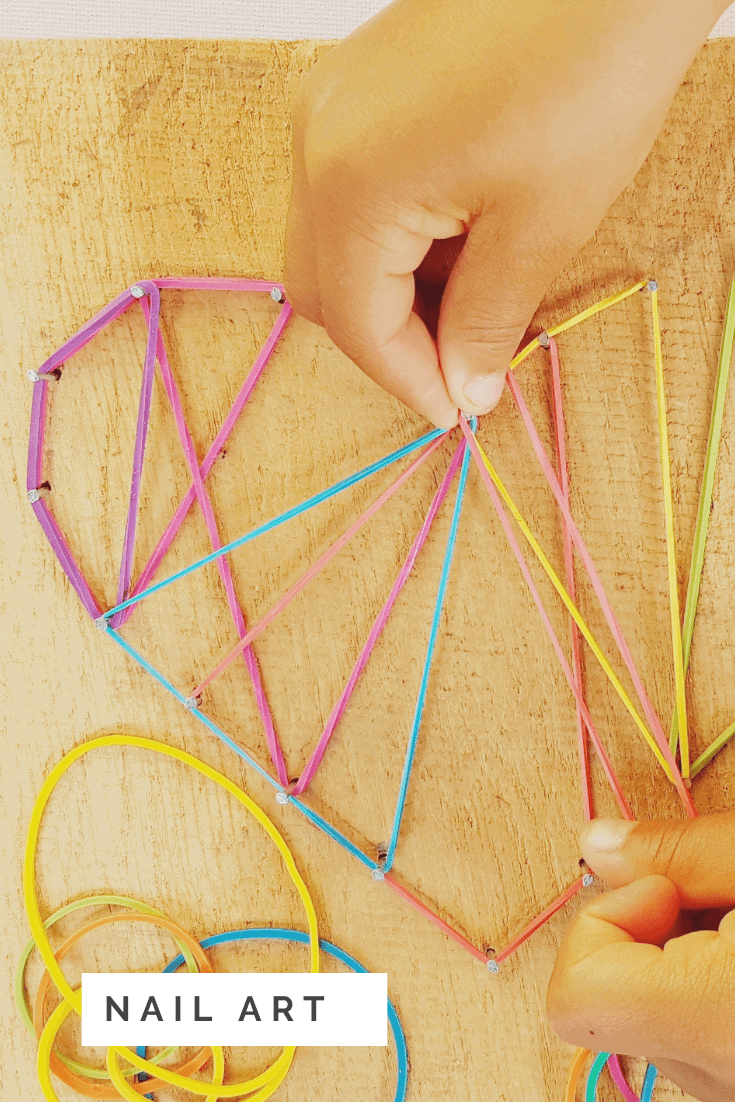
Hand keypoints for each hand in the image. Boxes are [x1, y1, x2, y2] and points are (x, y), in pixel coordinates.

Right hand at [284, 0, 727, 426]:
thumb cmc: (586, 70)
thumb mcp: (540, 226)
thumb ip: (486, 323)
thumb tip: (463, 388)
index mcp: (349, 184)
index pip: (356, 323)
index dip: (407, 380)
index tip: (457, 410)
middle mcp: (315, 143)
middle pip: (324, 288)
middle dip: (391, 340)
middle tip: (463, 363)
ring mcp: (327, 107)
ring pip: (331, 243)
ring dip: (393, 289)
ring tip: (473, 299)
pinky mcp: (353, 87)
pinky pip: (348, 192)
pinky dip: (394, 237)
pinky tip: (458, 238)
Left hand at [547, 813, 734, 1101]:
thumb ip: (677, 851)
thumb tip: (597, 845)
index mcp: (717, 1021)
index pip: (578, 997)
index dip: (605, 923)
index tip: (663, 887)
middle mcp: (725, 1079)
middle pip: (614, 1004)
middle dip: (647, 930)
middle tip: (712, 892)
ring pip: (656, 1021)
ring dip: (680, 958)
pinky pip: (698, 1040)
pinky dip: (708, 989)